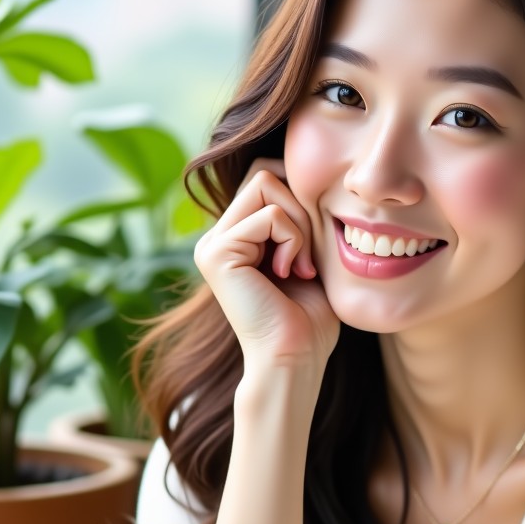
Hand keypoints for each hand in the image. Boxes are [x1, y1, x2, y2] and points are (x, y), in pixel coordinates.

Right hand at [193, 158, 339, 367]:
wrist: (297, 356)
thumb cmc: (311, 315)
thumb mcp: (308, 252)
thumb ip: (298, 215)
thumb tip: (303, 167)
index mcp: (236, 236)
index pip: (267, 177)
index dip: (301, 199)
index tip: (313, 246)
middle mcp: (217, 236)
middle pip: (265, 174)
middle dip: (301, 208)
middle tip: (307, 256)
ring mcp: (212, 244)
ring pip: (266, 185)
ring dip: (298, 225)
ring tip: (299, 267)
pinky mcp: (216, 253)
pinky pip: (268, 216)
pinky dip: (292, 240)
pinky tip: (289, 274)